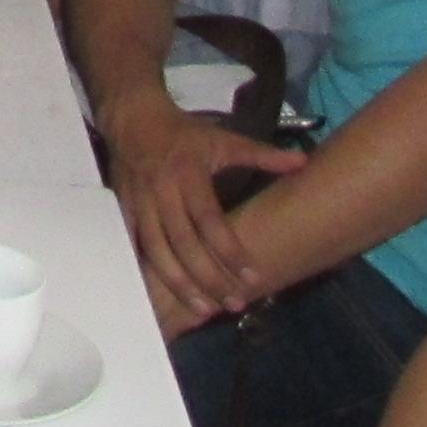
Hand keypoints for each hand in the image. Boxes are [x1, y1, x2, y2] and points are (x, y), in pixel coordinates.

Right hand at [101, 95, 305, 325]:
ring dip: (180, 283)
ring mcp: (139, 203)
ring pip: (157, 251)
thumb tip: (302, 162)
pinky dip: (147, 272)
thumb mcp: (223, 139)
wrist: (133, 118)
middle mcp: (162, 192)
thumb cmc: (183, 134)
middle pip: (184, 243)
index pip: (209, 220)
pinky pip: (134, 246)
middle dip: (208, 277)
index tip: (251, 277)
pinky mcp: (124, 211)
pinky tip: (162, 295)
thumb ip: (262, 154)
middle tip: (234, 303)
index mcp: (188, 174)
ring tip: (204, 308)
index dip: (229, 250)